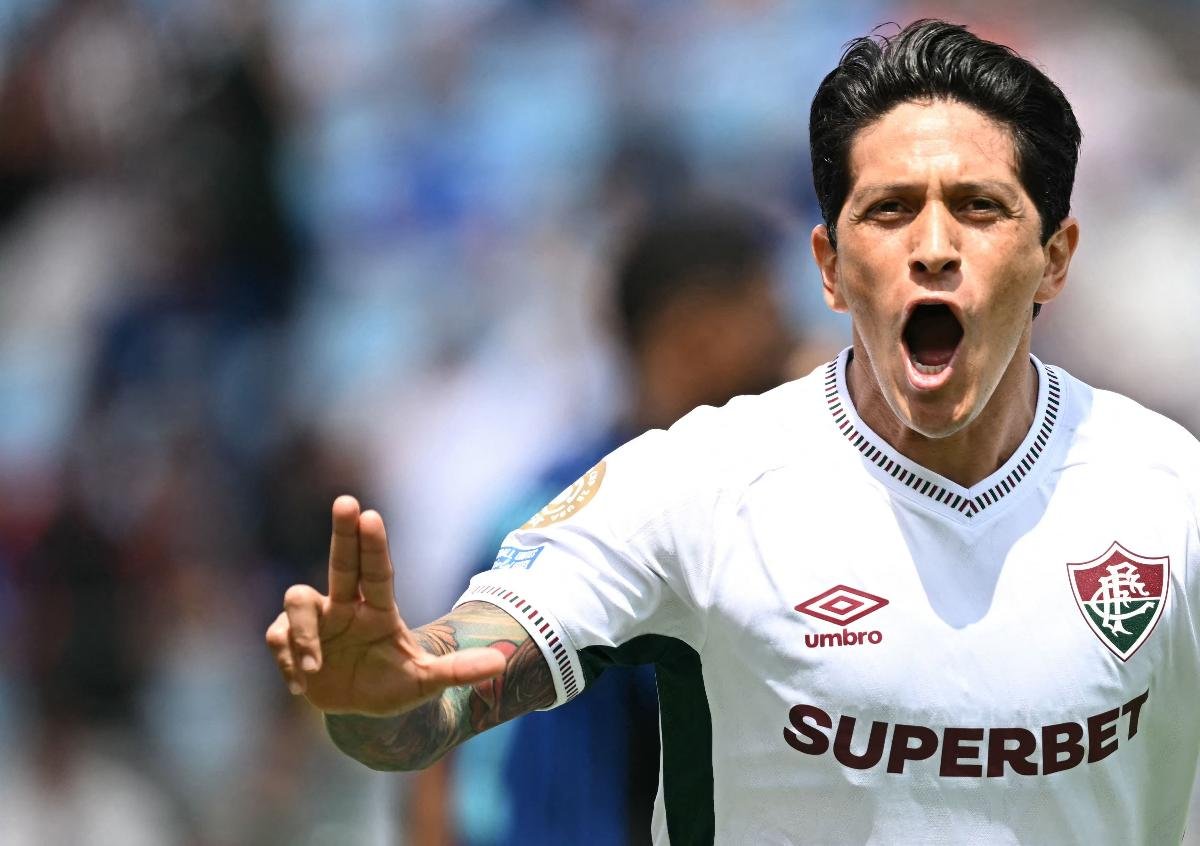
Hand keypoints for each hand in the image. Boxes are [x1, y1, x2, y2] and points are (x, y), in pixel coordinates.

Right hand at [265, 496, 506, 715]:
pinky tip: (303, 685)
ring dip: (303, 634)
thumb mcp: (427, 683)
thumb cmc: (395, 685)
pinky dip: (289, 662)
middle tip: (346, 501)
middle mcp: (345, 606)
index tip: (370, 515)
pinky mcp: (289, 642)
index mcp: (378, 610)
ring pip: (297, 601)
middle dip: (342, 532)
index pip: (377, 571)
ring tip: (314, 668)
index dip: (373, 544)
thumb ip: (459, 671)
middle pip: (341, 561)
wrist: (361, 711)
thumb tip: (502, 662)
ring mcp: (316, 622)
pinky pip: (278, 639)